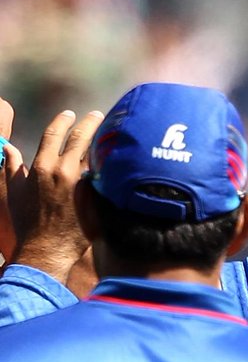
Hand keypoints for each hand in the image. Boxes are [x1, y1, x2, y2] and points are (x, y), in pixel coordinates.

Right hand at [2, 104, 103, 281]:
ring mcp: (84, 183)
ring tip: (113, 134)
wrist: (47, 248)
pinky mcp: (98, 196)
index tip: (70, 113)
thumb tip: (8, 148)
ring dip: (105, 141)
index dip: (62, 121)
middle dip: (91, 123)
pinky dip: (113, 164)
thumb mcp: (14, 191)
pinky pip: (109, 173)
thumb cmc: (27, 222)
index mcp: (41, 166)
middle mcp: (64, 170)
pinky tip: (122, 158)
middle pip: (81, 137)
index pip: (54, 133)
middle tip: (100, 115)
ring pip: (98, 153)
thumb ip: (12, 167)